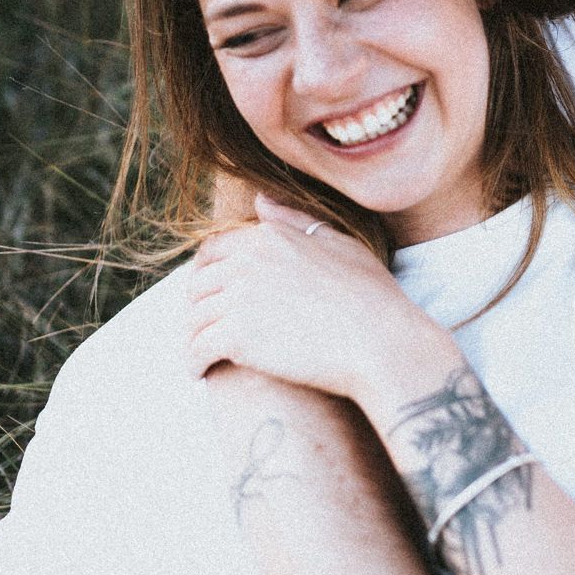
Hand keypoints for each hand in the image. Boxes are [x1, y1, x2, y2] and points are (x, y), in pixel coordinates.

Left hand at [185, 196, 457, 402]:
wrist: (379, 341)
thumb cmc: (371, 295)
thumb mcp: (339, 244)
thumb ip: (294, 221)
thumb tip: (260, 200)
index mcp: (268, 237)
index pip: (213, 249)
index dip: (207, 273)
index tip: (211, 294)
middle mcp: (247, 261)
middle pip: (199, 284)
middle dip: (198, 306)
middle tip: (205, 328)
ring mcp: (239, 298)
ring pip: (195, 318)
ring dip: (194, 337)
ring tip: (202, 354)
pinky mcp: (236, 337)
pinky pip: (198, 349)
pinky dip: (194, 362)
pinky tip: (200, 374)